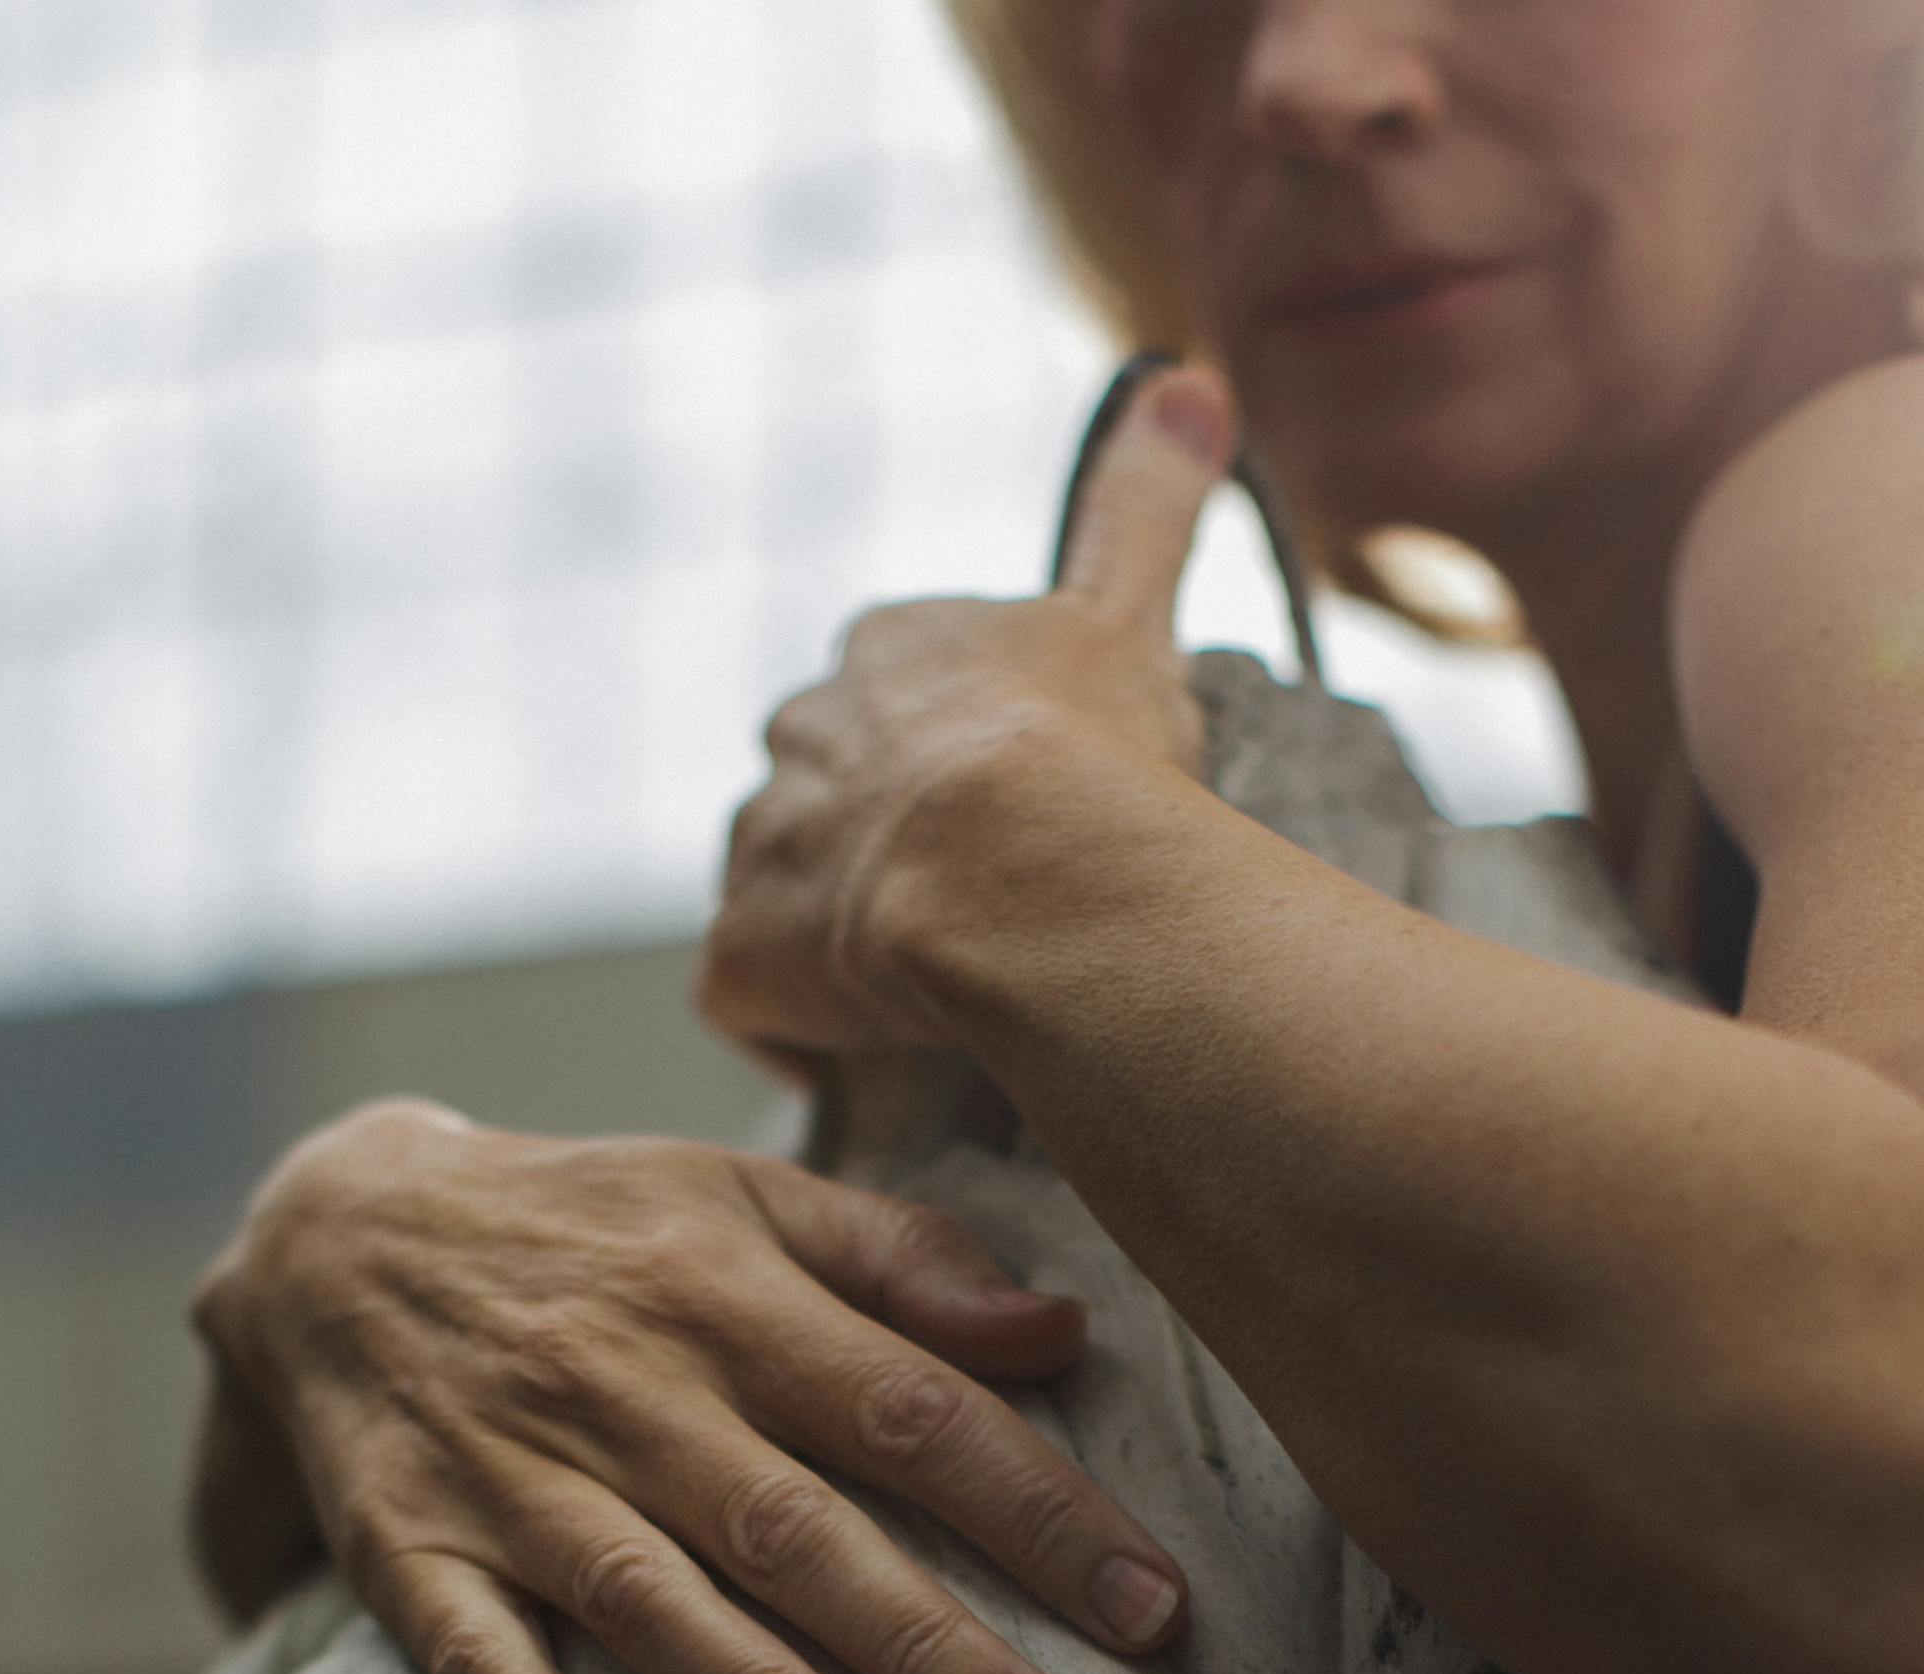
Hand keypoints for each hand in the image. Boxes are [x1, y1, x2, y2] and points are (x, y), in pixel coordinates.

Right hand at [190, 1100, 1188, 1673]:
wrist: (332, 1231)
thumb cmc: (592, 1224)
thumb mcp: (739, 1195)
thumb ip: (902, 1258)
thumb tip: (1064, 1334)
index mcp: (730, 1298)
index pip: (912, 1410)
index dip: (1037, 1510)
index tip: (1152, 1611)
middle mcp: (631, 1391)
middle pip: (796, 1525)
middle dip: (924, 1638)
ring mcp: (518, 1483)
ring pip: (656, 1603)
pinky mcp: (416, 1556)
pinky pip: (481, 1670)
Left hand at [700, 363, 1234, 1061]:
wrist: (1026, 871)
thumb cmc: (1089, 752)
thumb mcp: (1127, 610)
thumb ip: (1145, 507)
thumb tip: (1185, 380)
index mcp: (886, 655)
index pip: (896, 694)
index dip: (949, 757)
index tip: (1011, 807)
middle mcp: (800, 736)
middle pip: (823, 786)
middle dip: (877, 838)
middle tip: (971, 902)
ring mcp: (760, 849)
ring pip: (780, 884)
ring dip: (830, 928)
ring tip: (924, 978)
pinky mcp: (738, 955)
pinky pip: (744, 993)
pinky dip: (789, 1018)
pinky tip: (856, 1042)